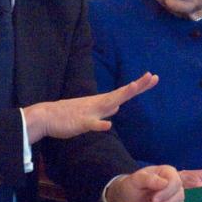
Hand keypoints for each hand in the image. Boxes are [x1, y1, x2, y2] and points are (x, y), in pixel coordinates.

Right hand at [24, 72, 157, 142]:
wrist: (47, 117)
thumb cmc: (70, 115)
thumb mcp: (92, 112)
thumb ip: (105, 110)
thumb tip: (117, 106)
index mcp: (102, 102)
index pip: (124, 92)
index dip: (139, 86)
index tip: (153, 77)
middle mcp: (99, 103)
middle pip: (121, 93)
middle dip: (137, 86)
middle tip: (152, 76)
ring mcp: (90, 112)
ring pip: (108, 103)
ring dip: (121, 95)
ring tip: (134, 87)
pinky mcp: (81, 123)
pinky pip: (92, 124)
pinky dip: (100, 124)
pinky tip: (109, 125)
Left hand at [106, 165, 183, 201]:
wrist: (127, 200)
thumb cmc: (132, 186)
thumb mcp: (136, 180)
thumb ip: (149, 179)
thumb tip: (165, 183)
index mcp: (167, 173)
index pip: (176, 182)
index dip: (167, 192)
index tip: (154, 200)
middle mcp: (173, 185)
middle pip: (180, 196)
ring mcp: (174, 199)